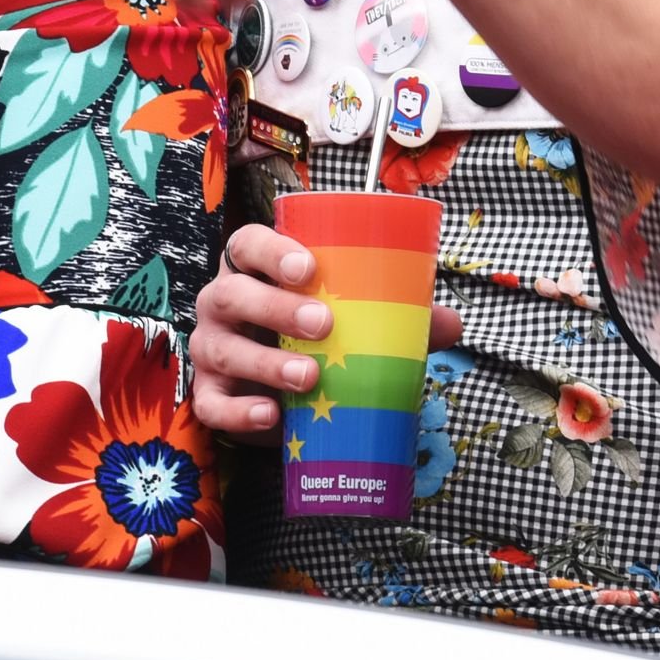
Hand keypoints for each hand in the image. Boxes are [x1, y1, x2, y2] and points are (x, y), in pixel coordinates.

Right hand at [187, 224, 462, 438]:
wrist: (277, 388)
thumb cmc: (313, 335)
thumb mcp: (351, 318)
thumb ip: (395, 316)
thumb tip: (451, 323)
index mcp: (254, 269)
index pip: (248, 244)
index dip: (272, 251)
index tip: (310, 267)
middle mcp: (223, 302)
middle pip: (234, 295)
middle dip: (276, 308)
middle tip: (325, 324)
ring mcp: (211, 349)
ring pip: (224, 351)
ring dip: (266, 363)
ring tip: (310, 377)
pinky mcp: (209, 395)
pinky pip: (212, 405)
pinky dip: (239, 413)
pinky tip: (271, 415)